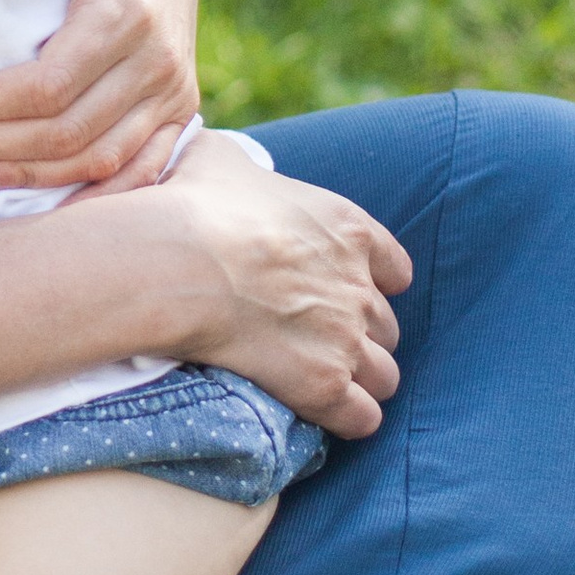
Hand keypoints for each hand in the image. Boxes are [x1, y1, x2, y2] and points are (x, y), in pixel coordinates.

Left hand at [0, 0, 201, 194]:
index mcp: (129, 8)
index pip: (49, 83)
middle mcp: (159, 58)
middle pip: (67, 129)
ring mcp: (174, 89)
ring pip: (98, 158)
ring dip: (28, 179)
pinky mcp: (180, 108)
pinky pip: (141, 170)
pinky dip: (92, 199)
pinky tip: (41, 211)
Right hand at [149, 133, 409, 439]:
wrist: (180, 262)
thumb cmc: (193, 206)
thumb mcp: (218, 158)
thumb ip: (234, 162)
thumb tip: (211, 155)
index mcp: (348, 229)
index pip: (394, 269)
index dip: (372, 284)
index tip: (344, 291)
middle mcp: (359, 286)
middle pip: (388, 327)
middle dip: (361, 336)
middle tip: (320, 342)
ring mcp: (347, 338)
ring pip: (384, 376)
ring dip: (359, 381)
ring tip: (322, 383)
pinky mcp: (326, 384)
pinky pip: (363, 417)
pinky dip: (348, 419)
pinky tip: (322, 414)